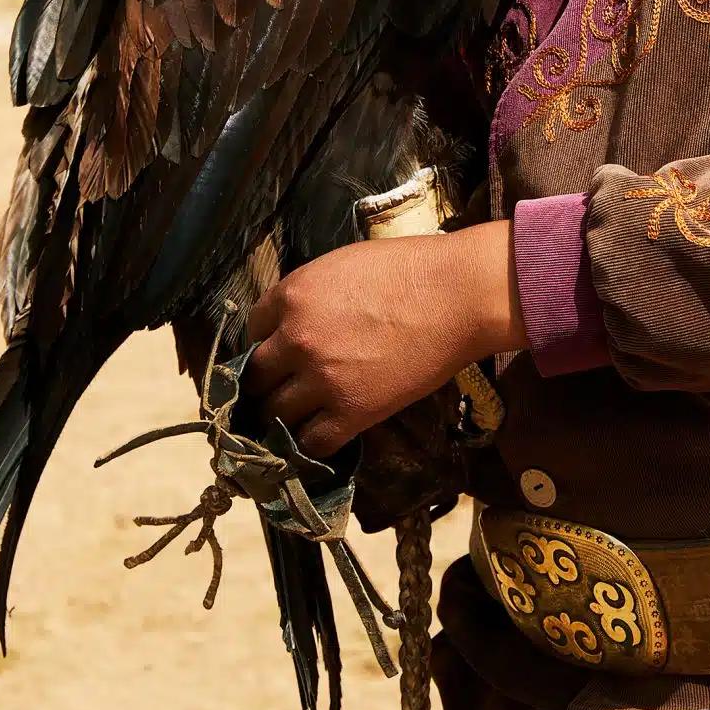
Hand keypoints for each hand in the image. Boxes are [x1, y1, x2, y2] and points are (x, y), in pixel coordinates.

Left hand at [242, 221, 525, 458]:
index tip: (277, 353)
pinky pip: (311, 443)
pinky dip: (309, 444)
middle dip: (265, 384)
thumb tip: (293, 322)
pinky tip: (319, 435)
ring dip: (282, 417)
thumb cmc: (408, 268)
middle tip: (279, 389)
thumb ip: (309, 296)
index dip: (264, 343)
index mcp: (293, 295)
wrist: (458, 295)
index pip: (252, 330)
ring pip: (276, 414)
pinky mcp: (352, 412)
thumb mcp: (342, 265)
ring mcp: (322, 379)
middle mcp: (296, 339)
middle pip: (256, 377)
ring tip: (295, 417)